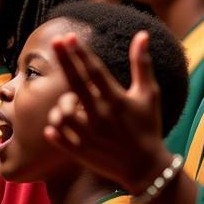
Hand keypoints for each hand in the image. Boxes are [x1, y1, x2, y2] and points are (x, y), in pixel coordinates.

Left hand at [44, 30, 169, 192]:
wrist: (146, 168)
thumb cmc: (148, 126)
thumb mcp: (149, 94)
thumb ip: (142, 64)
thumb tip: (142, 34)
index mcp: (116, 100)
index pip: (95, 71)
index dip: (81, 52)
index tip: (69, 37)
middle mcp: (100, 115)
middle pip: (76, 83)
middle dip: (65, 60)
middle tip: (55, 41)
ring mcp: (89, 135)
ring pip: (62, 112)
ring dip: (61, 104)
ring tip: (70, 104)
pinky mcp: (80, 152)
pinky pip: (57, 137)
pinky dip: (54, 129)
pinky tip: (55, 125)